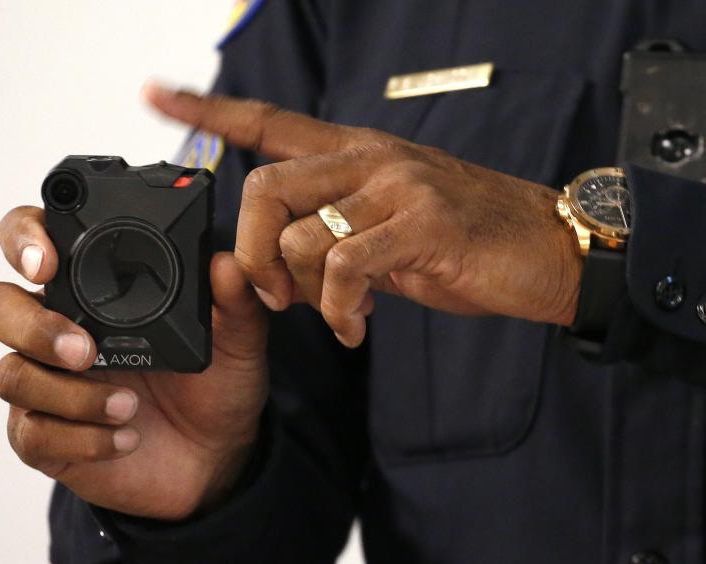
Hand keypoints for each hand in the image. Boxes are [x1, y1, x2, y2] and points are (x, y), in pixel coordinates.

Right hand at [0, 207, 267, 519]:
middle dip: (30, 324)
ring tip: (127, 404)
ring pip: (11, 374)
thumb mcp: (238, 342)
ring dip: (69, 393)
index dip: (22, 240)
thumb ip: (234, 303)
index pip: (31, 243)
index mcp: (92, 290)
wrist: (217, 456)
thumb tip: (225, 264)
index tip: (46, 261)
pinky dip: (80, 437)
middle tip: (85, 349)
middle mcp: (56, 329)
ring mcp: (47, 385)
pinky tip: (124, 438)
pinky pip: (32, 433)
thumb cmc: (216, 385)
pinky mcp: (48, 439)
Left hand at [144, 84, 582, 346]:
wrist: (547, 250)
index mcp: (359, 153)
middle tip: (271, 294)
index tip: (158, 96)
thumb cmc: (467, 241)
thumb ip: (334, 237)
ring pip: (301, 232)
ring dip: (302, 291)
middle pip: (266, 186)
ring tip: (336, 315)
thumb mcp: (391, 231)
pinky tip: (356, 324)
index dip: (209, 110)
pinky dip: (337, 309)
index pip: (269, 121)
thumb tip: (281, 270)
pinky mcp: (423, 224)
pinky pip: (345, 265)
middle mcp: (372, 158)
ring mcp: (399, 187)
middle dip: (253, 251)